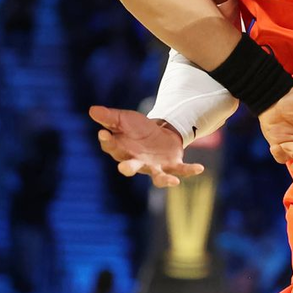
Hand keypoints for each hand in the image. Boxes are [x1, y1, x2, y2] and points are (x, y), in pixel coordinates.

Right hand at [89, 105, 206, 187]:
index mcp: (122, 151)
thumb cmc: (138, 129)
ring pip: (158, 177)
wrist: (160, 133)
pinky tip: (200, 168)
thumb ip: (110, 117)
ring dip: (163, 180)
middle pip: (131, 166)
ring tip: (172, 182)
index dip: (107, 141)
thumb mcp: (124, 119)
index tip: (103, 133)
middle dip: (127, 168)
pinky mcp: (172, 165)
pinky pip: (182, 170)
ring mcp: (156, 167)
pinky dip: (190, 171)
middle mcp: (138, 162)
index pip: (112, 147)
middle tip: (123, 168)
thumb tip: (92, 110)